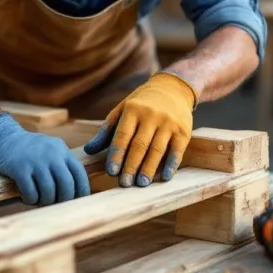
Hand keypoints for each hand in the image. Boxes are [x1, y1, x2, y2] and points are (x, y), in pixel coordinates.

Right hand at [0, 112, 90, 204]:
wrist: (3, 137)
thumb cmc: (30, 150)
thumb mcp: (52, 149)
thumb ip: (65, 165)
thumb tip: (78, 193)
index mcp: (62, 151)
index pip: (80, 175)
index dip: (81, 193)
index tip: (76, 202)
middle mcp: (52, 155)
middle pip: (67, 187)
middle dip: (63, 201)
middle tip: (55, 203)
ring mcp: (35, 161)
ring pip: (49, 193)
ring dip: (45, 201)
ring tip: (39, 200)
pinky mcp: (19, 169)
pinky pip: (31, 193)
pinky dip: (30, 200)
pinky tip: (26, 197)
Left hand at [83, 71, 196, 186]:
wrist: (172, 88)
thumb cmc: (141, 104)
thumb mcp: (122, 110)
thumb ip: (106, 131)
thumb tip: (89, 150)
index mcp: (132, 110)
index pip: (122, 136)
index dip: (117, 154)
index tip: (111, 171)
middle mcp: (151, 115)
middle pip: (139, 145)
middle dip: (131, 166)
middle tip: (124, 184)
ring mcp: (169, 123)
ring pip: (157, 149)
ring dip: (149, 169)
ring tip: (141, 184)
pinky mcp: (183, 131)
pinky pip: (176, 150)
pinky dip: (171, 165)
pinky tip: (164, 177)